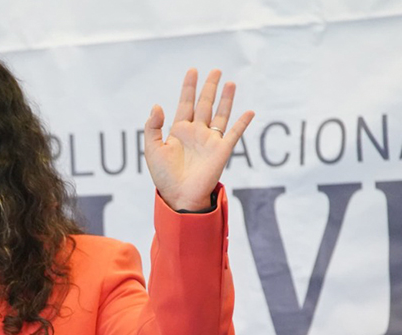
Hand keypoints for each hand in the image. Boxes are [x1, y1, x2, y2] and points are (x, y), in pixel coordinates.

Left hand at [145, 69, 254, 210]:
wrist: (179, 196)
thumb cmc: (164, 176)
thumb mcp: (152, 149)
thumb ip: (152, 127)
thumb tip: (157, 105)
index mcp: (179, 131)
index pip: (185, 103)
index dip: (189, 87)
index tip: (193, 70)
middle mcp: (196, 132)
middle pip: (205, 104)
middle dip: (209, 88)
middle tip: (215, 70)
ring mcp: (210, 140)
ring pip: (220, 114)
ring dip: (226, 99)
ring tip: (230, 83)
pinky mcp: (222, 150)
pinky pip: (234, 134)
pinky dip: (242, 123)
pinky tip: (249, 112)